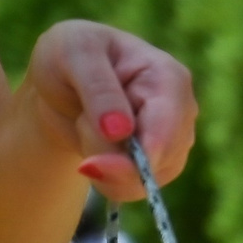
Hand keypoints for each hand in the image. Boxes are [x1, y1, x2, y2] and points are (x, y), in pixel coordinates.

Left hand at [18, 20, 196, 198]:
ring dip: (105, 162)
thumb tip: (121, 132)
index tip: (91, 166)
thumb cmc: (71, 55)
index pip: (166, 129)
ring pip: (145, 179)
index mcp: (170, 78)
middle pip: (158, 160)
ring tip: (88, 124)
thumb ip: (98, 88)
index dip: (137, 156)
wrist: (62, 81)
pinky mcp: (161, 164)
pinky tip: (94, 148)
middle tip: (82, 120)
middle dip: (110, 154)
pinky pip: (135, 188)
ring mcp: (174, 140)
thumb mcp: (74, 53)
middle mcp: (181, 112)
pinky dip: (106, 176)